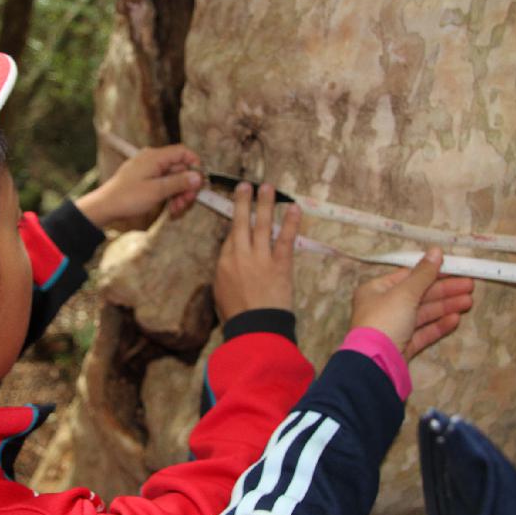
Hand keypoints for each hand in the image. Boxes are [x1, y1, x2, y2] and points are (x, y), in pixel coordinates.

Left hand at [74, 144, 201, 227]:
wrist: (105, 207)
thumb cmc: (127, 198)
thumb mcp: (157, 191)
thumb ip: (179, 182)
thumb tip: (198, 176)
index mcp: (155, 157)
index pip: (183, 152)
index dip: (194, 165)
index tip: (199, 182)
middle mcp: (152, 160)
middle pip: (179, 168)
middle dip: (186, 186)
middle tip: (186, 202)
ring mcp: (149, 170)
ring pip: (173, 178)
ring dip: (179, 193)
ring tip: (176, 209)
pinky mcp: (146, 180)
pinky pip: (163, 184)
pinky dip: (169, 195)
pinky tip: (170, 208)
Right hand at [214, 182, 301, 321]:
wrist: (255, 329)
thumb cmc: (237, 317)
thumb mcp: (221, 294)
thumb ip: (226, 275)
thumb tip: (231, 265)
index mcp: (224, 264)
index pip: (231, 236)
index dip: (236, 223)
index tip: (240, 211)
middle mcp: (240, 256)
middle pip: (241, 223)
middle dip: (243, 202)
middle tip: (245, 185)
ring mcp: (260, 258)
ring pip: (262, 225)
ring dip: (265, 203)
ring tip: (268, 186)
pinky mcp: (280, 265)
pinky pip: (285, 239)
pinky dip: (291, 222)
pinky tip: (294, 208)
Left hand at [350, 247, 473, 359]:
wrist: (375, 363)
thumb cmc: (385, 320)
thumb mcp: (405, 293)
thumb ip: (423, 274)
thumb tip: (436, 251)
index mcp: (376, 290)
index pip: (407, 277)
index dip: (431, 272)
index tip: (455, 270)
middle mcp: (383, 308)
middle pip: (418, 295)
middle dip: (444, 290)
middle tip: (470, 286)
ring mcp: (393, 329)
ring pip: (422, 314)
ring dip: (446, 306)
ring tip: (469, 301)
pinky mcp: (402, 346)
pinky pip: (422, 332)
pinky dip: (438, 325)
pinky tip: (455, 319)